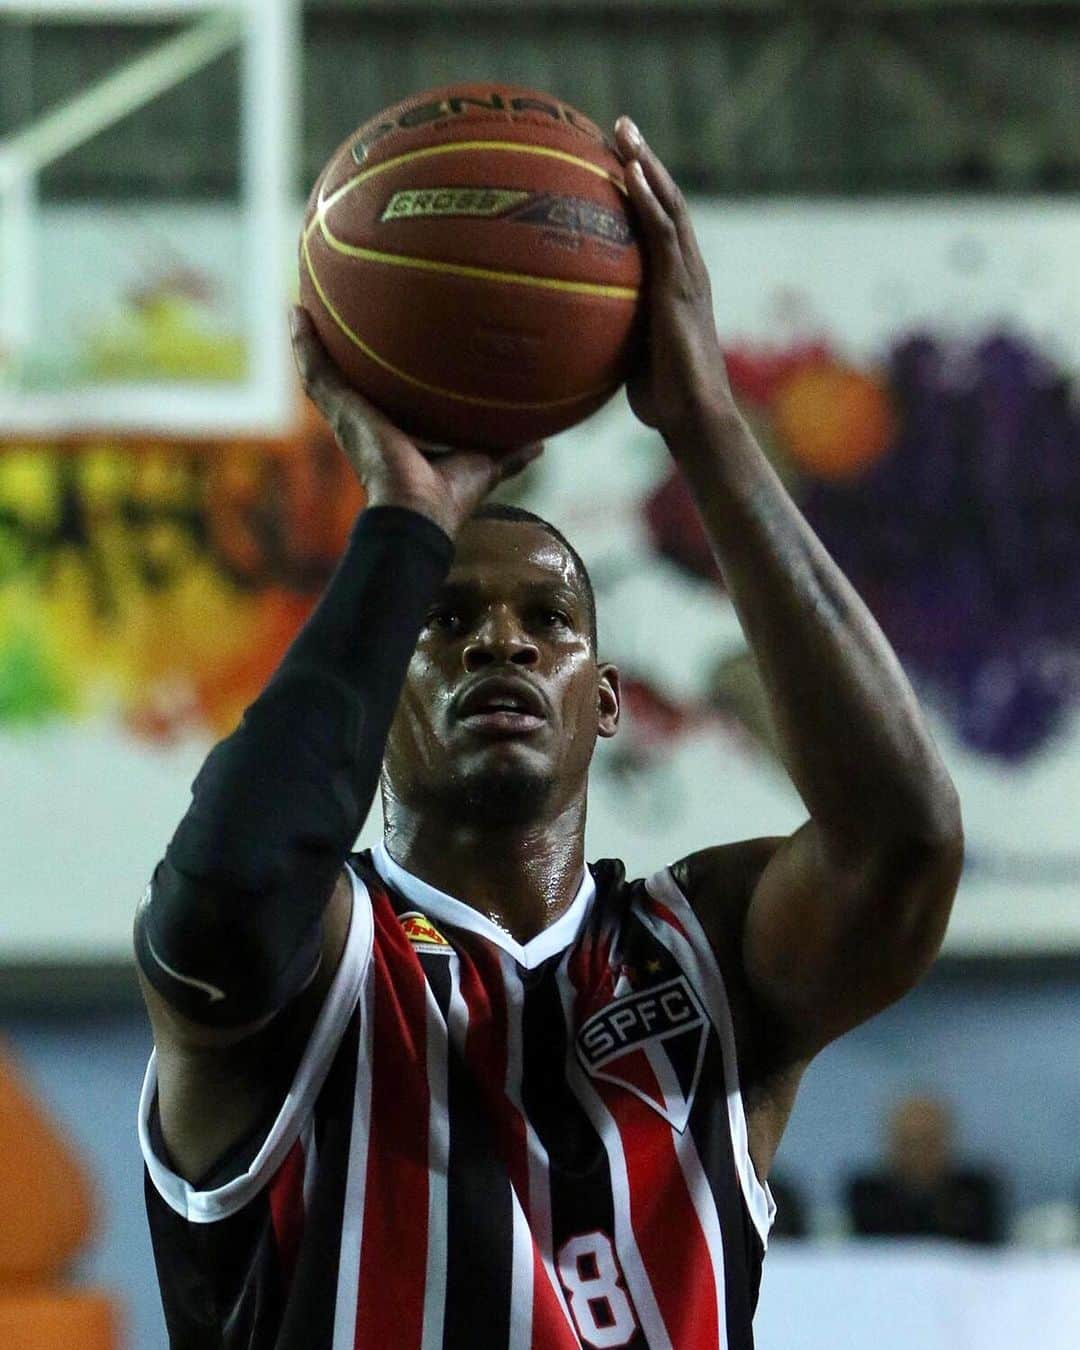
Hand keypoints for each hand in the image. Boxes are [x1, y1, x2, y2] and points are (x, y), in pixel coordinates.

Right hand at [290, 306, 542, 537]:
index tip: (374, 352)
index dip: (374, 378)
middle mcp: (363, 425)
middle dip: (335, 355)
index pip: (378, 401)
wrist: (420, 513)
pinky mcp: (340, 412)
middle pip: (344, 384)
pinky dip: (304, 344)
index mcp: (391, 436)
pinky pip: (317, 372)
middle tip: (327, 321)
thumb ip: (509, 452)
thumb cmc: (448, 498)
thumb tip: (541, 444)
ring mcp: (346, 419)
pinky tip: (296, 313)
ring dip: (309, 343)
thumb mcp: (484, 463)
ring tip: (300, 307)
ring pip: (321, 375)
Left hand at [614, 117, 736, 442]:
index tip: (619, 162)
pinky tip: (629, 170)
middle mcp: (688, 271)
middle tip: (620, 127)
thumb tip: (574, 340)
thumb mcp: (632, 359)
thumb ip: (613, 337)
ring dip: (645, 164)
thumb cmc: (665, 401)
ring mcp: (686, 275)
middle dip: (645, 162)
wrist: (696, 416)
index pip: (662, 226)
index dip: (644, 191)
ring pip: (668, 205)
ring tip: (623, 130)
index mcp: (679, 285)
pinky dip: (647, 196)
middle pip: (667, 202)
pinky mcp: (679, 286)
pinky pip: (661, 232)